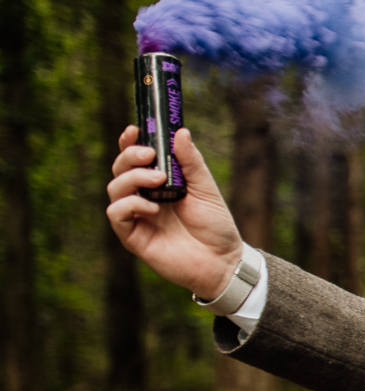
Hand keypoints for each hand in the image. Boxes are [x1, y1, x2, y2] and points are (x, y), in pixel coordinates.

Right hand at [106, 126, 245, 300]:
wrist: (223, 262)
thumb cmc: (215, 226)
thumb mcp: (206, 189)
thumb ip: (191, 162)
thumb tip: (180, 131)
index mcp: (159, 183)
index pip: (135, 158)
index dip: (129, 142)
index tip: (134, 129)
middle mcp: (143, 197)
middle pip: (120, 169)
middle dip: (129, 157)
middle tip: (150, 155)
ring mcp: (136, 216)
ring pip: (114, 188)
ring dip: (132, 178)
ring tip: (157, 180)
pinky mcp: (133, 236)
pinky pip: (116, 214)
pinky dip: (130, 205)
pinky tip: (152, 208)